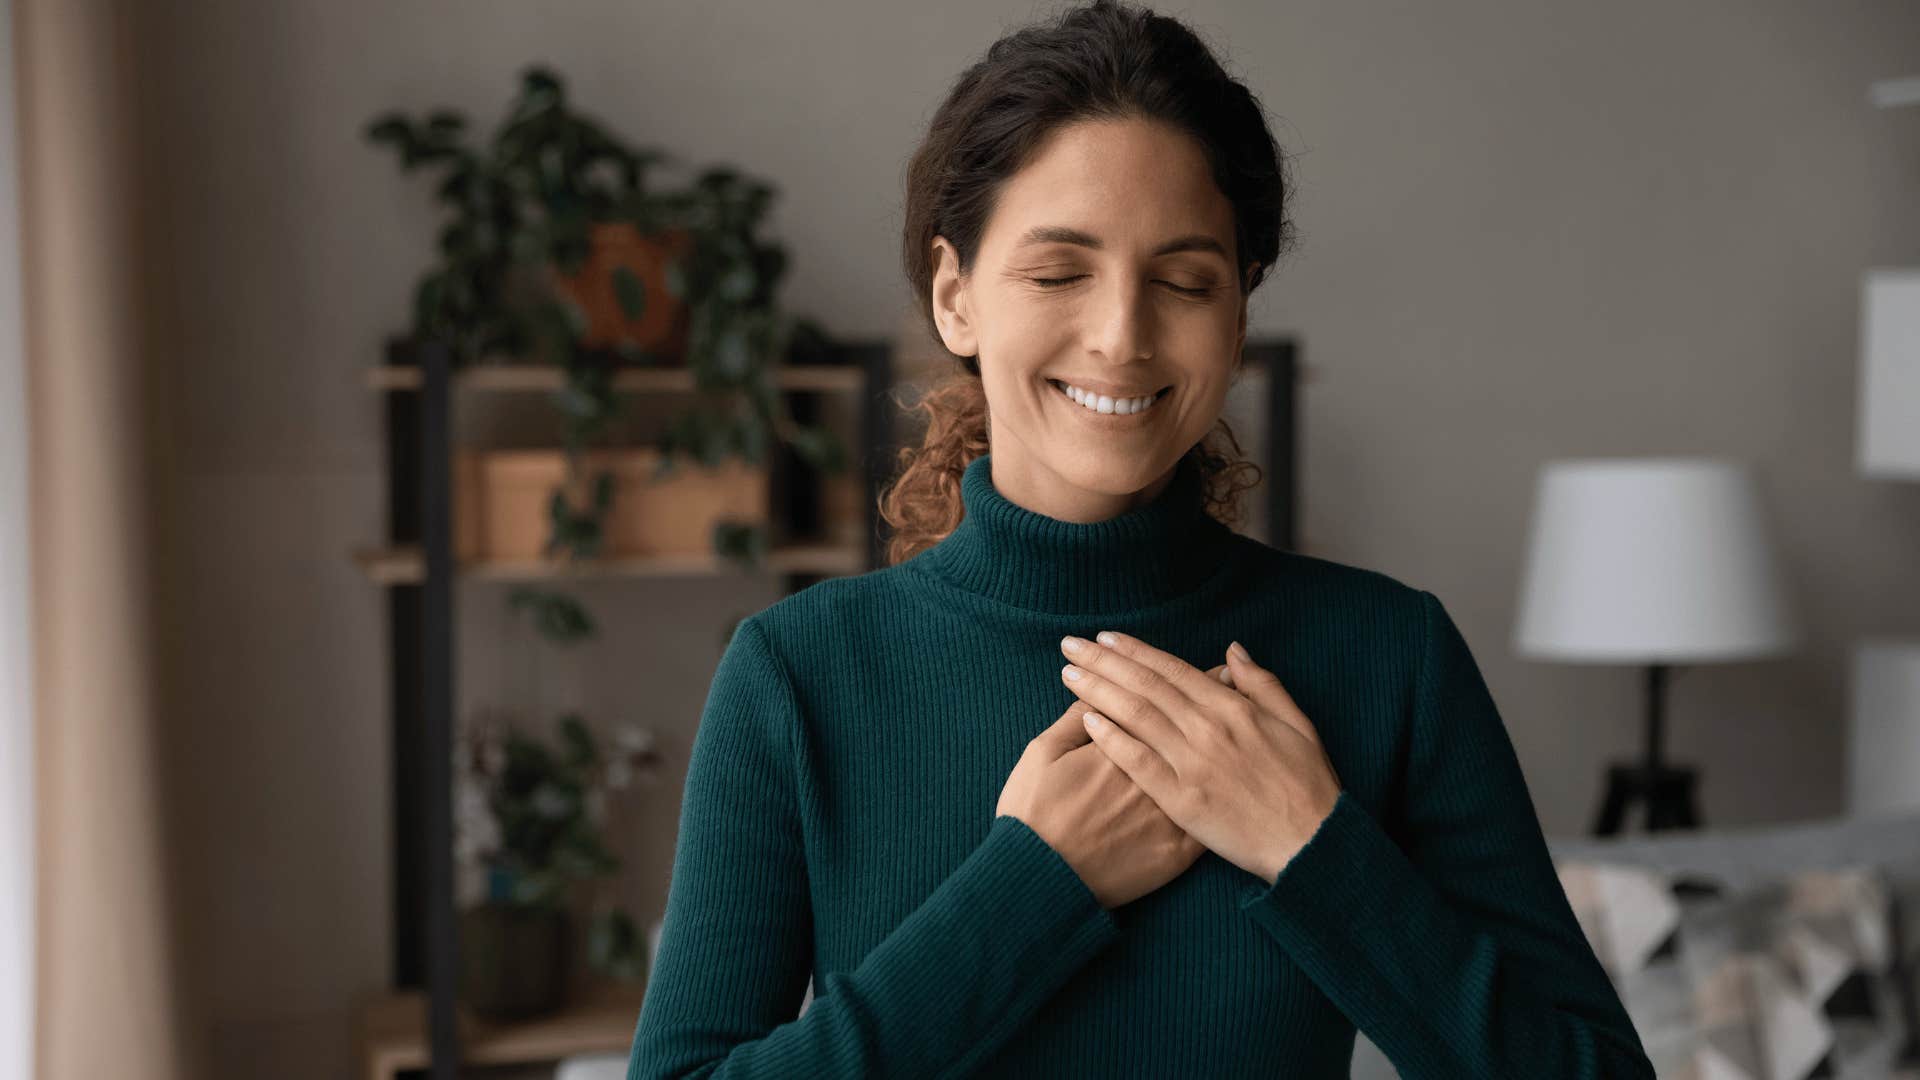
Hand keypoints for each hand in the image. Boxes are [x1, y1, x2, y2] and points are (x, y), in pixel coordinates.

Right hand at [996, 687, 1227, 909]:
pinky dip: (1225, 791)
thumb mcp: (1041, 754)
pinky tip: (1235, 773)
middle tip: (1225, 670)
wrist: (1041, 880)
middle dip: (1207, 694)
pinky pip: (1210, 818)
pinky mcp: (1177, 852)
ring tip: (1236, 708)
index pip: (1151, 700)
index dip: (1171, 677)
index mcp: (1117, 746)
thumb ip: (1071, 719)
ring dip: (1222, 736)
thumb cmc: (1033, 815)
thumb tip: (1096, 691)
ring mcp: (1168, 814)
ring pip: (1205, 767)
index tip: (1188, 661)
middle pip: (1186, 727)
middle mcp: (1151, 774)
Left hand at [1058, 631, 1342, 884]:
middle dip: (1103, 662)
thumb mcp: (1297, 723)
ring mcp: (1193, 764)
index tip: (1105, 637)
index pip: (1172, 670)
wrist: (1311, 844)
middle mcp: (1207, 729)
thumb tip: (1232, 651)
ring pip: (1135, 717)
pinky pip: (1138, 763)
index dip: (1135, 651)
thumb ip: (1261, 684)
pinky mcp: (1182, 801)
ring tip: (1068, 674)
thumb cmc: (1308, 784)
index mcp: (1232, 709)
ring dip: (1098, 691)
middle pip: (1145, 686)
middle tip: (1070, 645)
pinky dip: (1112, 739)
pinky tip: (1086, 722)